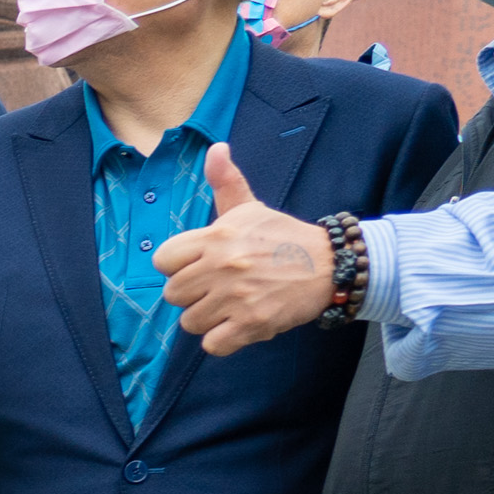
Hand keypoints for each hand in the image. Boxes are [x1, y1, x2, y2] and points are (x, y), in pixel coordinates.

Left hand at [156, 152, 334, 355]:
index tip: (200, 265)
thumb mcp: (251, 209)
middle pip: (173, 295)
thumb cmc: (283, 237)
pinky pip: (212, 345)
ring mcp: (236, 297)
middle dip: (193, 294)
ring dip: (209, 318)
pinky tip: (240, 323)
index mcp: (216, 238)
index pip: (163, 260)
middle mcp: (222, 267)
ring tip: (233, 304)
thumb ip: (227, 183)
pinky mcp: (252, 324)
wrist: (331, 265)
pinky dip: (223, 340)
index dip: (177, 266)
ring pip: (190, 323)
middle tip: (220, 287)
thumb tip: (215, 149)